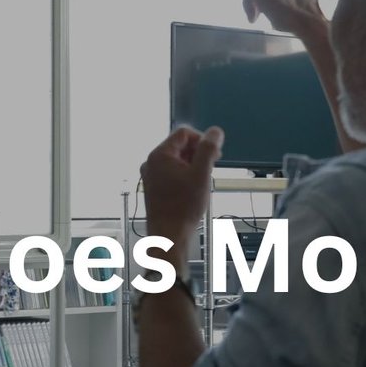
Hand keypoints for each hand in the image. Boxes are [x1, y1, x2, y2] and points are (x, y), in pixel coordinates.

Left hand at [141, 126, 222, 245]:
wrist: (169, 235)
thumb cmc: (183, 208)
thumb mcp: (202, 174)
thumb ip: (208, 149)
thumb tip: (215, 132)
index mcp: (160, 155)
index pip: (184, 133)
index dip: (202, 141)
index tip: (214, 155)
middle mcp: (151, 162)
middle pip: (180, 146)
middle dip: (198, 154)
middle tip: (210, 169)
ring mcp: (151, 175)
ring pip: (177, 160)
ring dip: (192, 166)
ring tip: (201, 182)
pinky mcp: (153, 187)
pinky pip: (171, 172)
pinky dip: (184, 176)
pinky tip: (192, 190)